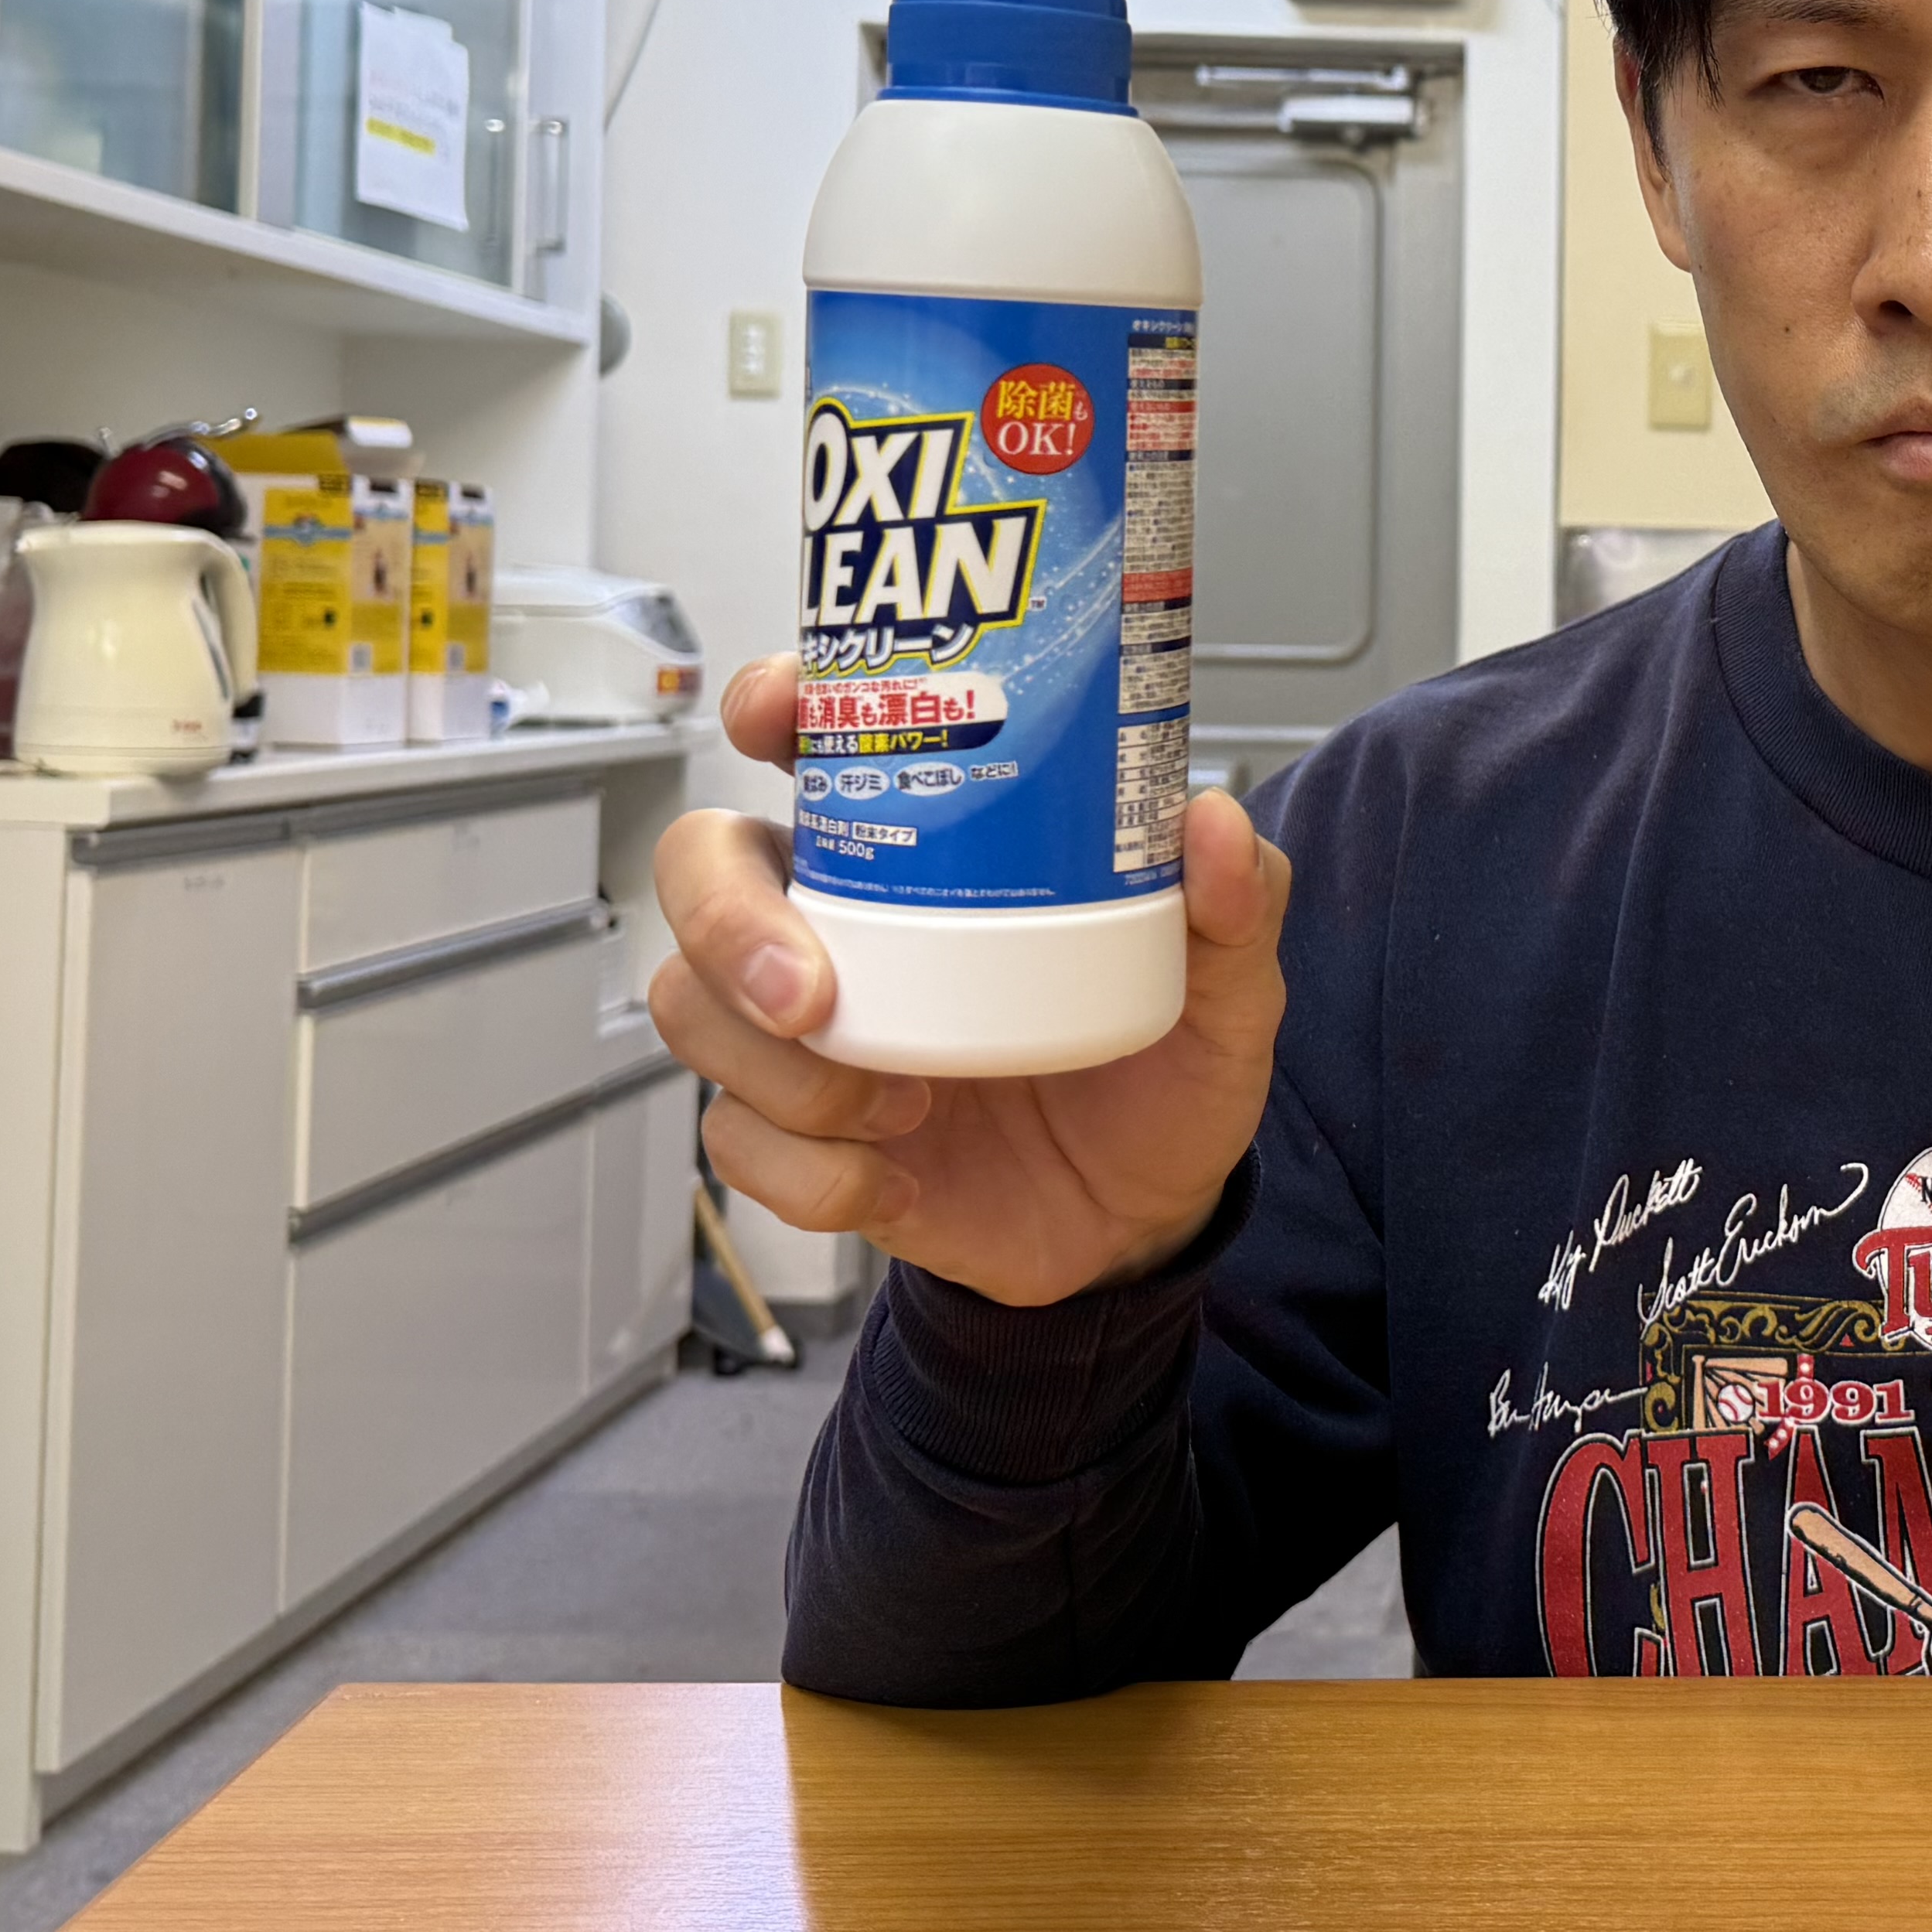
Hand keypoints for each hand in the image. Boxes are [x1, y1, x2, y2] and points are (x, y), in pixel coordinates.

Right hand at [648, 658, 1291, 1308]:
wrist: (1144, 1224)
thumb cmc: (1163, 1077)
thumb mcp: (1225, 991)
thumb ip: (1238, 906)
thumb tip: (1212, 822)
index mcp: (926, 857)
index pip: (812, 745)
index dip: (768, 707)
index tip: (775, 719)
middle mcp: (845, 929)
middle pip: (702, 871)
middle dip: (724, 920)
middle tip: (810, 992)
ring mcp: (811, 1035)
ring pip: (693, 1008)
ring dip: (777, 1068)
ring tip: (901, 1104)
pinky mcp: (804, 1139)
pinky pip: (737, 1145)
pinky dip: (806, 1169)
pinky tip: (889, 1174)